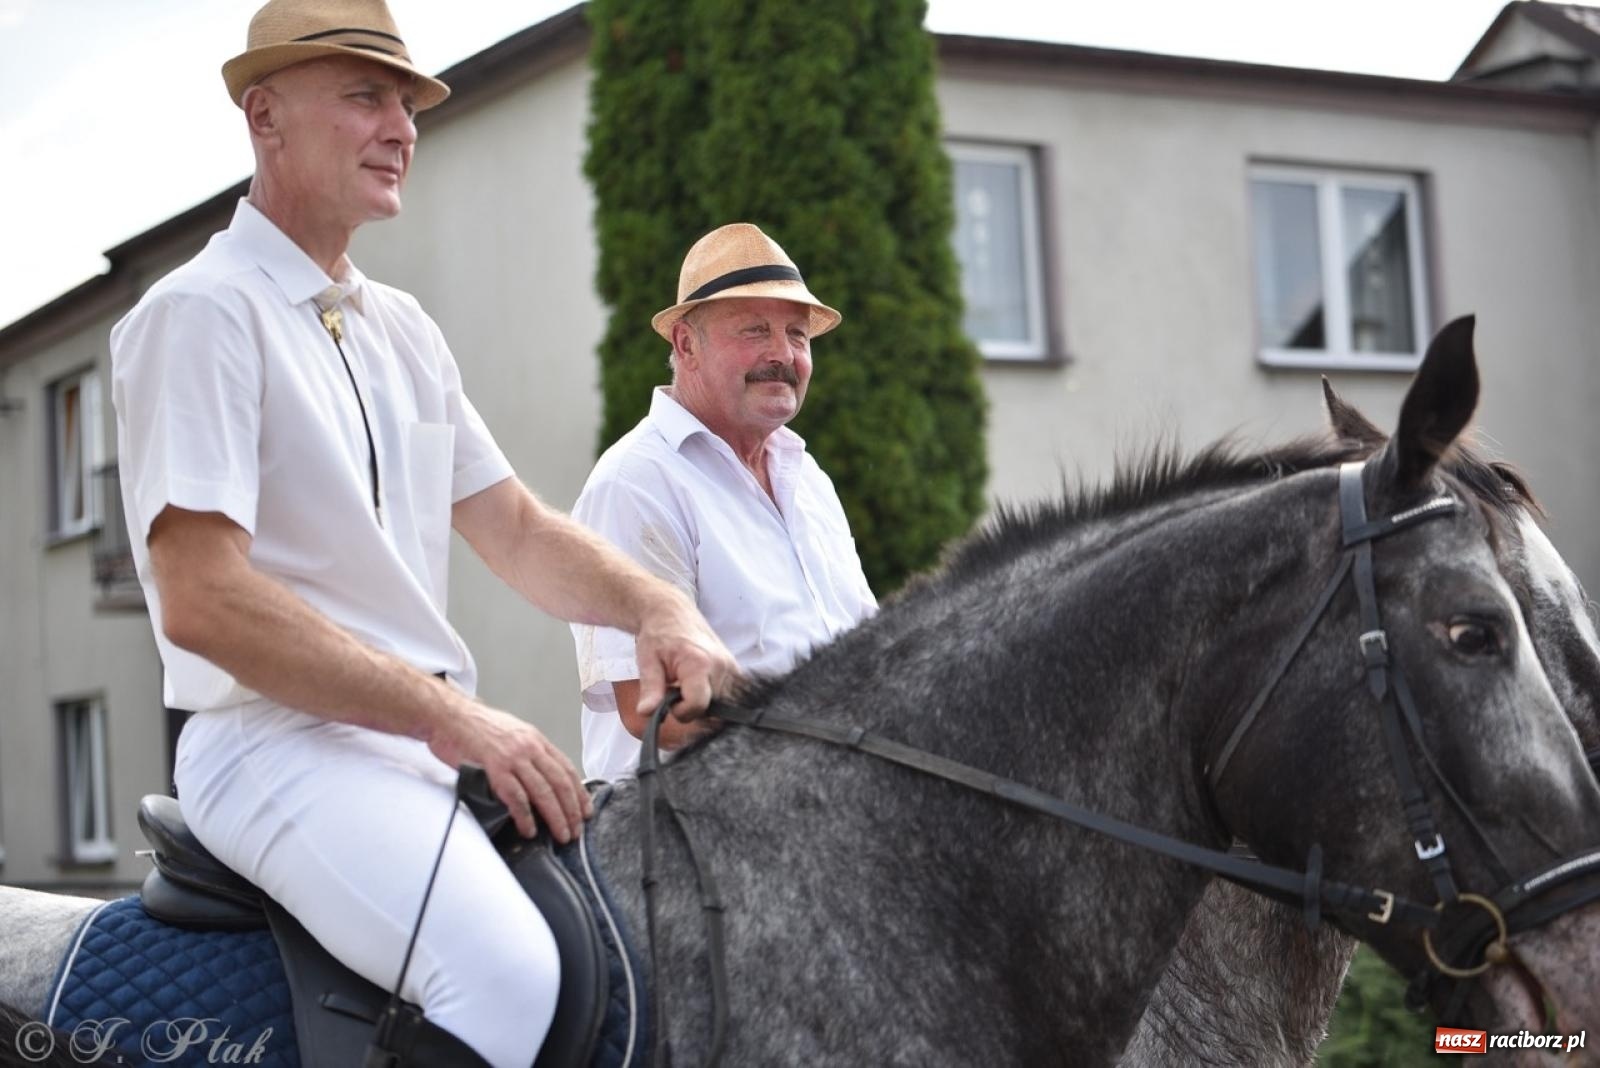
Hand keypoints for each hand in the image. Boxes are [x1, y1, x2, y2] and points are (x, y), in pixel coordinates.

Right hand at [426, 700, 590, 840]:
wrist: (448, 716)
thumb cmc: (475, 727)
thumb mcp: (511, 733)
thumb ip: (527, 753)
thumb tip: (539, 777)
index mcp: (536, 740)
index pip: (566, 769)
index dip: (579, 792)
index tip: (585, 810)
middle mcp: (529, 747)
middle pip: (560, 783)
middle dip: (572, 810)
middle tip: (576, 830)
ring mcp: (513, 758)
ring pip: (543, 792)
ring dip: (555, 817)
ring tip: (561, 835)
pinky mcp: (494, 768)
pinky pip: (516, 797)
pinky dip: (525, 816)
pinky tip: (529, 829)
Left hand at [633, 595, 740, 722]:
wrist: (671, 613)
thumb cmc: (659, 635)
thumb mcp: (648, 662)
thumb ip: (650, 689)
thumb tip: (646, 713)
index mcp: (700, 663)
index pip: (697, 706)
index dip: (681, 711)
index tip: (670, 702)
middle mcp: (721, 666)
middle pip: (712, 708)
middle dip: (693, 708)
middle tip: (677, 691)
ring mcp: (731, 667)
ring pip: (723, 705)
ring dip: (705, 703)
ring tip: (688, 686)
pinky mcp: (735, 668)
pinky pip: (729, 695)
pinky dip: (714, 696)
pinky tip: (700, 685)